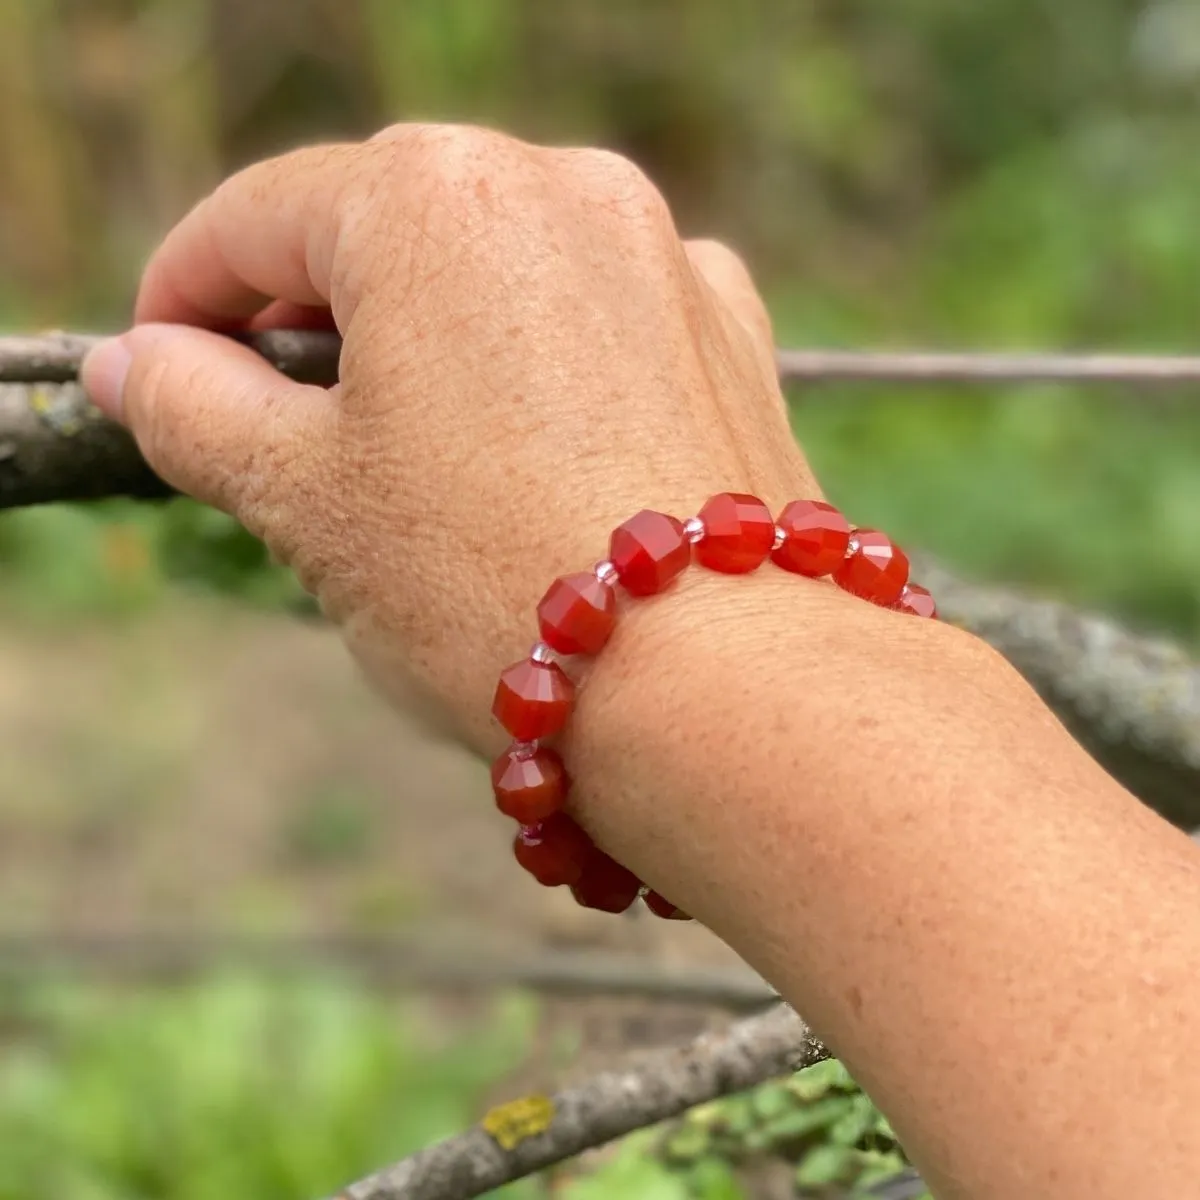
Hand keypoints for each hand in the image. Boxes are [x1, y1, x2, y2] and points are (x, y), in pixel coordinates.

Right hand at [82, 123, 815, 746]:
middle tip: (278, 435)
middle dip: (314, 329)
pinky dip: (541, 374)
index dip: (185, 298)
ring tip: (411, 471)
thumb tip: (137, 368)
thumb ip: (194, 409)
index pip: (258, 220)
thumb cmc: (495, 587)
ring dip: (430, 353)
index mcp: (437, 198)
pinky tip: (533, 465)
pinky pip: (597, 328)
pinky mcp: (730, 334)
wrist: (724, 688)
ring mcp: (665, 257)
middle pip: (386, 238)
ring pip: (497, 283)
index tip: (160, 372)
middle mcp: (564, 190)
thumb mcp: (303, 499)